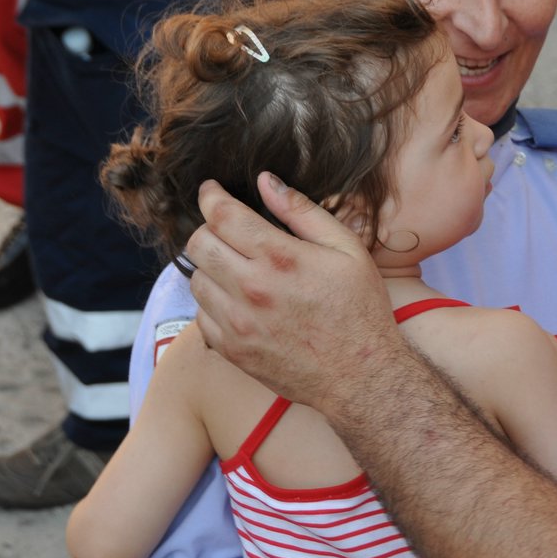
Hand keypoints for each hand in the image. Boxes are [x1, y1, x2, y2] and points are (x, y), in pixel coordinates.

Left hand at [187, 173, 396, 410]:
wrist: (360, 376)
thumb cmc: (360, 309)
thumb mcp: (347, 249)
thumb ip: (303, 211)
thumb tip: (266, 181)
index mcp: (279, 258)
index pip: (222, 215)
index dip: (210, 196)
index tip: (211, 190)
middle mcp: (251, 289)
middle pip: (198, 244)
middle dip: (207, 229)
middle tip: (227, 230)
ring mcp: (237, 323)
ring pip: (195, 280)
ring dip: (210, 267)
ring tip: (237, 267)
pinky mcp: (232, 350)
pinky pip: (201, 316)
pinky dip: (213, 302)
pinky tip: (239, 301)